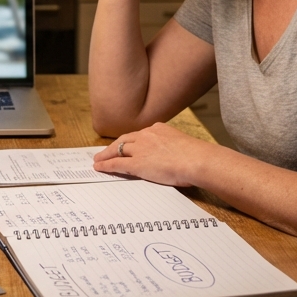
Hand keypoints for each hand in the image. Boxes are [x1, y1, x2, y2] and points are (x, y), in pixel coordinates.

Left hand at [91, 122, 211, 186]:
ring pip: (117, 149)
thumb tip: (173, 156)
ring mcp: (140, 149)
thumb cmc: (197, 156)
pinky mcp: (137, 163)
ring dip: (106, 155)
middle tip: (104, 152)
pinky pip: (117, 163)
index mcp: (159, 129)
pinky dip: (106, 165)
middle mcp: (147, 136)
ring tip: (98, 160)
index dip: (129, 141)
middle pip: (124, 140)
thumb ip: (173, 147)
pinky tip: (99, 167)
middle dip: (113, 146)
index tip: (124, 145)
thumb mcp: (182, 145)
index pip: (138, 135)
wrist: (197, 160)